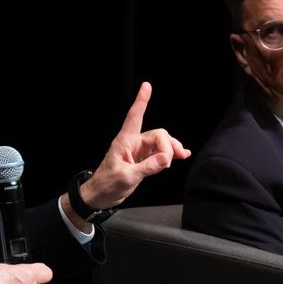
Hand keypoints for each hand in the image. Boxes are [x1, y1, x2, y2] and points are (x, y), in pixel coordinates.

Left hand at [63, 82, 190, 227]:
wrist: (100, 197)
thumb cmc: (106, 185)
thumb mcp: (126, 177)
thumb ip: (147, 167)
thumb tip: (166, 159)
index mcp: (124, 141)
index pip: (134, 117)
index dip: (141, 101)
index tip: (146, 86)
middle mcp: (133, 143)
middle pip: (158, 134)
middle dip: (167, 146)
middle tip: (167, 163)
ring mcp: (139, 152)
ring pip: (161, 143)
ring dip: (172, 149)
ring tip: (180, 157)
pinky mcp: (143, 161)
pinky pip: (160, 153)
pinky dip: (171, 154)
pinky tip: (182, 155)